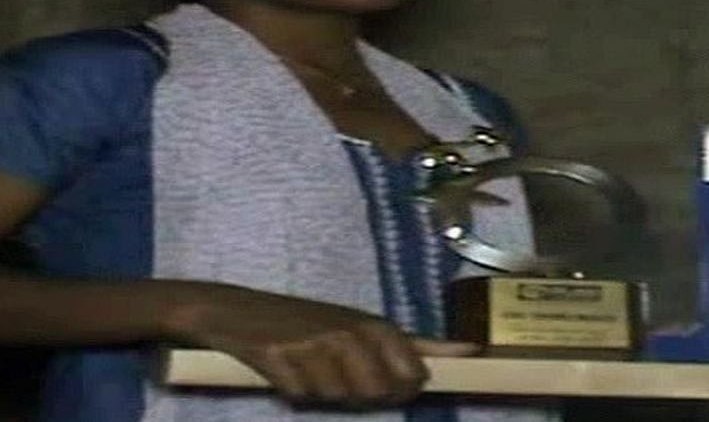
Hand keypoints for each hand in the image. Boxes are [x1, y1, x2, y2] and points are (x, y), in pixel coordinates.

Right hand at [174, 283, 478, 407]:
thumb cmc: (311, 319)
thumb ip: (416, 343)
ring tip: (309, 365)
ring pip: (336, 399)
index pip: (411, 372)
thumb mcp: (363, 324)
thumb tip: (470, 351)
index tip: (384, 381)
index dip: (401, 387)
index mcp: (372, 324)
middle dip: (359, 396)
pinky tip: (285, 367)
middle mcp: (348, 331)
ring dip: (322, 392)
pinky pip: (301, 397)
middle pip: (377, 394)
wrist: (239, 308)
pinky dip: (292, 390)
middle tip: (337, 373)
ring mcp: (314, 344)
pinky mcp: (281, 357)